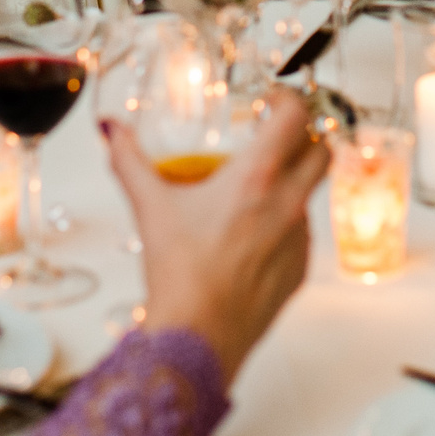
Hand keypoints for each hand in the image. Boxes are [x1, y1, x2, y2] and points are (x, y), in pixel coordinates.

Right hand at [107, 87, 329, 381]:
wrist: (198, 336)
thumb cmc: (180, 274)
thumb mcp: (149, 207)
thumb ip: (129, 161)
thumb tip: (112, 131)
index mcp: (257, 178)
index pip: (296, 117)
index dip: (289, 99)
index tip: (272, 101)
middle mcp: (288, 204)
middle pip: (322, 151)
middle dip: (306, 137)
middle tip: (277, 138)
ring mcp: (299, 239)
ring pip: (311, 195)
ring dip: (293, 183)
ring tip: (255, 191)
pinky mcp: (300, 271)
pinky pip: (302, 234)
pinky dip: (284, 225)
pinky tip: (250, 236)